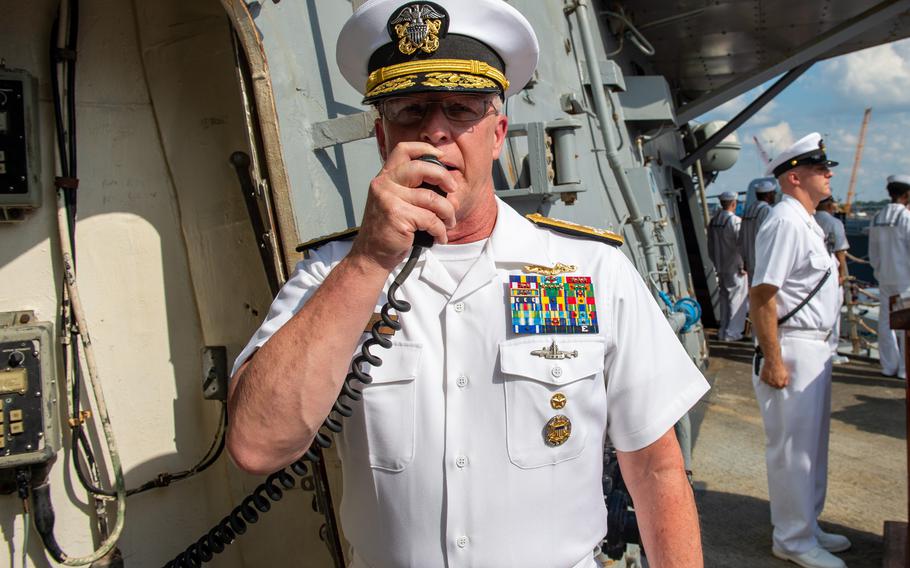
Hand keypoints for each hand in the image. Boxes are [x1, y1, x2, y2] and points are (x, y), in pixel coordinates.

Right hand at [351, 142, 457, 270]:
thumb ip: (412, 189)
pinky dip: (440, 230)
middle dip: (444, 177)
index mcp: (385, 177)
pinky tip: (439, 237)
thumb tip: (447, 185)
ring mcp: (389, 199)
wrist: (372, 254)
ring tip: (449, 222)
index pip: (403, 149)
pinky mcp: (397, 215)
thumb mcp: (395, 201)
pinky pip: (430, 219)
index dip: (425, 149)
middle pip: (421, 167)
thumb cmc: (388, 230)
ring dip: (447, 212)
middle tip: (452, 189)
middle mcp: (384, 184)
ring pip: (432, 198)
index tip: (441, 157)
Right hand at [760, 356, 788, 388]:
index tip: (781, 381)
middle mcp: (772, 384)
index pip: (780, 388)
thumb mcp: (786, 374)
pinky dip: (766, 378)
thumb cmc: (780, 367)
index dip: (781, 384)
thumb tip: (785, 384)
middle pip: (774, 386)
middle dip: (776, 383)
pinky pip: (765, 380)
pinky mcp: (763, 378)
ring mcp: (767, 381)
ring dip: (771, 381)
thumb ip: (786, 381)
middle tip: (776, 377)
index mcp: (779, 384)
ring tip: (772, 375)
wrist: (772, 361)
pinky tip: (768, 374)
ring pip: (769, 383)